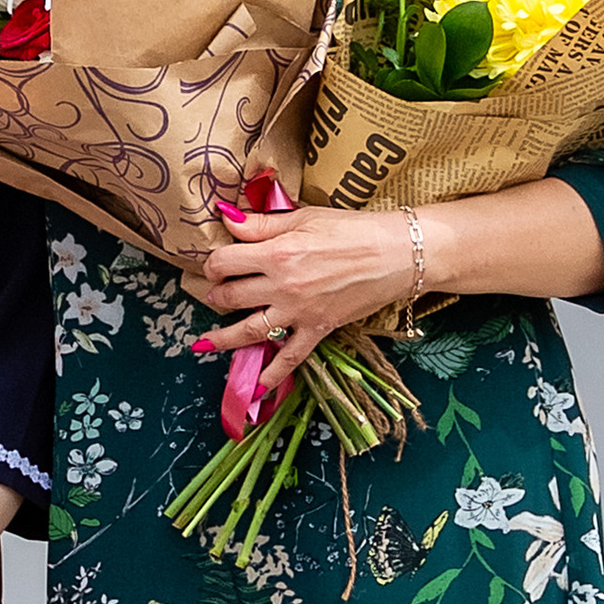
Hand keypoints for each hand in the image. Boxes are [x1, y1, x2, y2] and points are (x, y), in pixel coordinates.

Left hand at [193, 202, 412, 398]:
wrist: (396, 254)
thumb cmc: (352, 228)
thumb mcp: (303, 217)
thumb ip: (261, 224)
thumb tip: (227, 219)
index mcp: (276, 253)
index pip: (224, 262)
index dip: (213, 263)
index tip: (216, 263)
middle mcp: (282, 286)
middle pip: (231, 296)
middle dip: (216, 295)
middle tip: (214, 293)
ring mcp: (299, 311)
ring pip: (249, 331)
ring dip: (223, 338)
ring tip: (206, 342)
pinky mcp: (318, 328)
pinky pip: (290, 357)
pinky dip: (272, 375)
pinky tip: (257, 386)